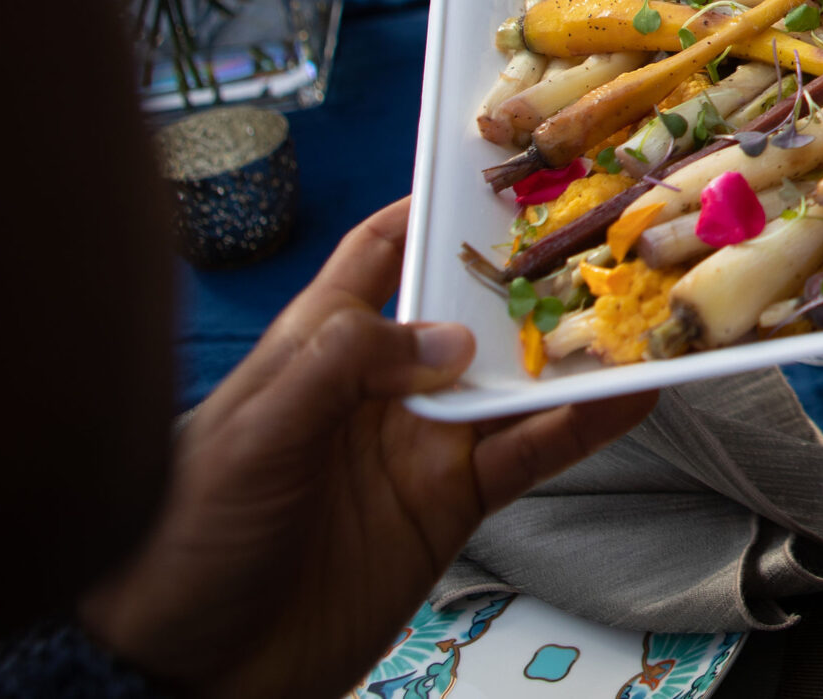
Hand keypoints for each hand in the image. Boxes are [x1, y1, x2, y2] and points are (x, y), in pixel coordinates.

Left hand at [81, 201, 655, 698]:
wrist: (189, 668)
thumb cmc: (184, 538)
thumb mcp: (249, 435)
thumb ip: (342, 368)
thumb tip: (448, 338)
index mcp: (319, 345)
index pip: (380, 253)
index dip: (432, 208)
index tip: (498, 173)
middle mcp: (380, 385)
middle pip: (470, 310)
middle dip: (532, 275)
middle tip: (604, 235)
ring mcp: (420, 443)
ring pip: (515, 381)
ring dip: (572, 351)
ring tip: (638, 314)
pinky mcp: (448, 503)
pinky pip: (528, 454)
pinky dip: (583, 426)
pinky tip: (630, 398)